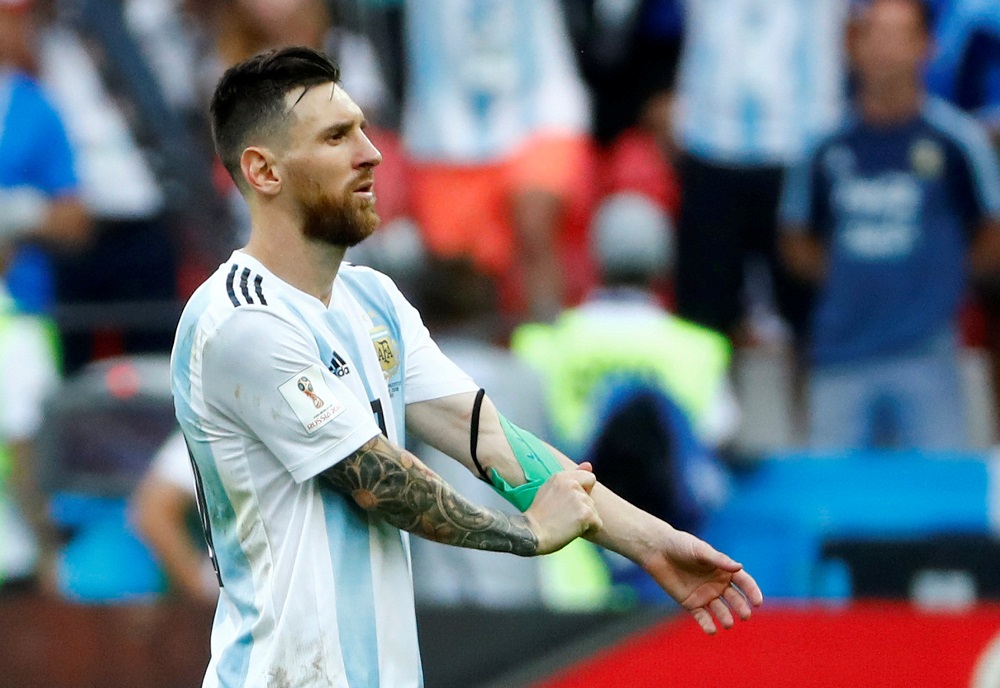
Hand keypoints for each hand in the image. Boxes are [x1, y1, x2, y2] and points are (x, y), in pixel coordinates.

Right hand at [524, 462, 603, 554]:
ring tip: (565, 525)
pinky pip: (597, 524)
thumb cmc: (538, 516)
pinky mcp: (586, 514)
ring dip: (584, 521)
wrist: (531, 534)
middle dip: (581, 510)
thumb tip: (589, 464)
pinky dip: (589, 531)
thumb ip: (572, 477)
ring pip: (594, 512)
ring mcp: (580, 499)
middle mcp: (572, 484)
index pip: (589, 478)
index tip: (568, 503)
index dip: (583, 492)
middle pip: (590, 499)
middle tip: (562, 517)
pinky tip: (572, 532)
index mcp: (562, 476)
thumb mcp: (550, 490)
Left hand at [641, 529, 763, 633]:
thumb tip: (739, 567)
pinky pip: (701, 616)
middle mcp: (718, 584)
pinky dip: (707, 624)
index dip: (752, 591)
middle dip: (740, 607)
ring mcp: (705, 595)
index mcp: (724, 570)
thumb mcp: (701, 551)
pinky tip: (711, 630)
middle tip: (745, 615)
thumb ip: (719, 560)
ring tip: (728, 624)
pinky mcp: (691, 603)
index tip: (758, 602)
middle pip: (734, 598)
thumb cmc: (681, 545)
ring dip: (725, 617)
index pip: (743, 582)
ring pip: (719, 610)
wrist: (657, 550)